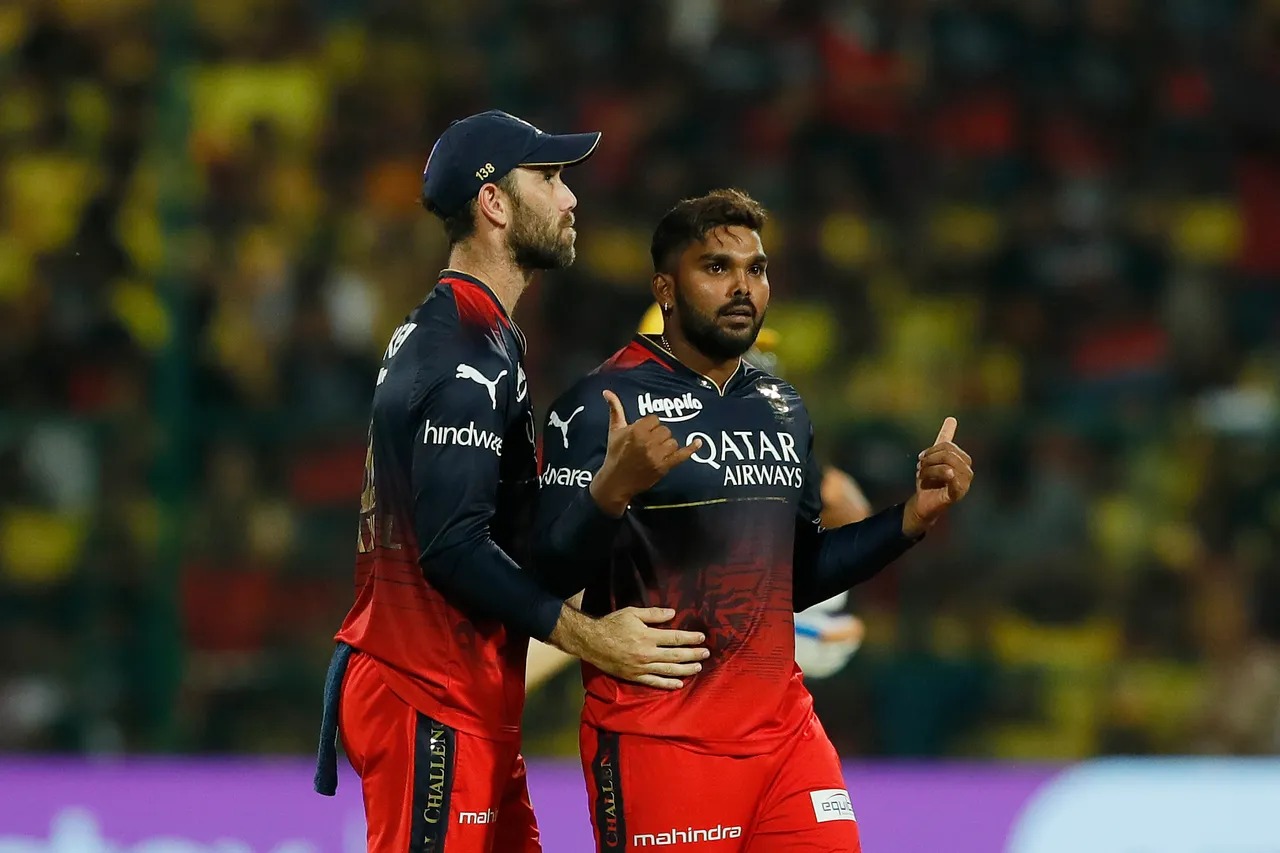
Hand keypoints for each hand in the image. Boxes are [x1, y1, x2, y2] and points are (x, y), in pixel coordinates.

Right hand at [550, 605, 709, 689]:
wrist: (591, 642)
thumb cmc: (611, 624)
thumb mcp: (632, 613)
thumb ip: (653, 614)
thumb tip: (672, 613)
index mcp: (647, 636)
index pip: (675, 638)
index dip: (690, 638)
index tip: (702, 637)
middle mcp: (647, 654)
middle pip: (676, 656)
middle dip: (693, 654)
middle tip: (706, 654)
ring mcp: (641, 667)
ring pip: (668, 670)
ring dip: (686, 669)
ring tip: (698, 668)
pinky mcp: (634, 677)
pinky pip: (654, 682)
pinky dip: (668, 684)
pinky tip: (679, 684)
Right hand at [589, 390, 701, 515]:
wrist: (616, 481)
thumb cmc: (615, 454)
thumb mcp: (614, 431)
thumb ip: (615, 409)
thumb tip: (607, 391)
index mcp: (636, 431)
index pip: (654, 419)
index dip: (649, 426)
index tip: (643, 434)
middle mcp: (647, 442)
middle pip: (665, 430)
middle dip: (658, 435)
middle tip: (648, 444)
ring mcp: (657, 456)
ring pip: (673, 441)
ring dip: (667, 445)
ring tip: (656, 451)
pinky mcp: (664, 467)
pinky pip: (681, 455)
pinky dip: (691, 449)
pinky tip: (698, 442)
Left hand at [903, 416, 972, 535]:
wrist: (922, 503)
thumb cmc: (929, 481)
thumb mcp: (934, 457)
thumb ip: (944, 439)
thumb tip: (952, 418)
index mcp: (962, 461)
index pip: (948, 446)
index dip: (932, 450)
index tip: (921, 458)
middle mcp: (966, 472)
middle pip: (949, 454)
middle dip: (930, 458)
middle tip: (919, 467)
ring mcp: (964, 484)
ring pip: (948, 466)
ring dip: (929, 469)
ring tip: (922, 476)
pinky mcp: (958, 494)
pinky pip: (954, 481)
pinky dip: (941, 476)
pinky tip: (934, 478)